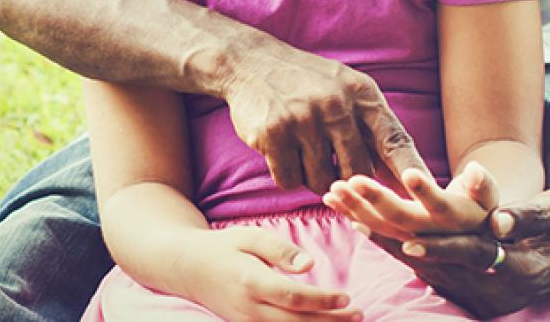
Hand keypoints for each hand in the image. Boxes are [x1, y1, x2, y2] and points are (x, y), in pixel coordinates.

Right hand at [185, 226, 361, 321]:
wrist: (189, 269)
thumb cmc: (225, 247)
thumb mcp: (250, 236)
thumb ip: (280, 249)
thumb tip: (310, 264)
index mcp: (251, 282)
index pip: (293, 298)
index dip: (323, 301)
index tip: (347, 297)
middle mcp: (249, 310)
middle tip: (360, 315)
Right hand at [225, 38, 428, 193]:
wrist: (251, 62)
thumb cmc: (307, 82)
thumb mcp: (346, 87)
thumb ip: (371, 125)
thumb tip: (401, 175)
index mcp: (361, 93)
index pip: (395, 140)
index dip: (413, 171)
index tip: (429, 195)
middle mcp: (337, 104)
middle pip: (359, 172)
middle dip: (350, 182)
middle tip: (334, 170)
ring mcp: (304, 118)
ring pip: (322, 181)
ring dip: (314, 178)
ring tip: (305, 152)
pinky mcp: (274, 133)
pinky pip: (290, 180)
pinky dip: (287, 175)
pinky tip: (283, 151)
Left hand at [324, 163, 498, 240]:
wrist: (478, 242)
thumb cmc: (483, 206)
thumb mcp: (489, 195)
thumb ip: (483, 184)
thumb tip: (474, 172)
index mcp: (455, 218)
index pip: (440, 206)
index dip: (426, 193)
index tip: (409, 174)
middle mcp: (432, 234)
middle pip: (403, 218)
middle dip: (377, 199)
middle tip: (353, 179)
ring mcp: (413, 240)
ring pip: (382, 227)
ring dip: (355, 208)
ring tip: (333, 189)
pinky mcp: (398, 240)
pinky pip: (373, 230)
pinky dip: (352, 216)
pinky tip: (333, 203)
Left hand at [378, 189, 549, 315]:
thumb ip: (530, 216)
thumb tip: (499, 221)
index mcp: (519, 270)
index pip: (472, 258)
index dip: (440, 248)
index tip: (408, 239)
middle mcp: (495, 290)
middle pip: (438, 266)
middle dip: (397, 242)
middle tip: (361, 220)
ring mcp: (481, 297)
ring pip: (426, 270)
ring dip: (389, 244)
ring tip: (353, 218)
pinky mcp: (469, 294)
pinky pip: (428, 273)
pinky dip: (399, 252)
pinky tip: (368, 229)